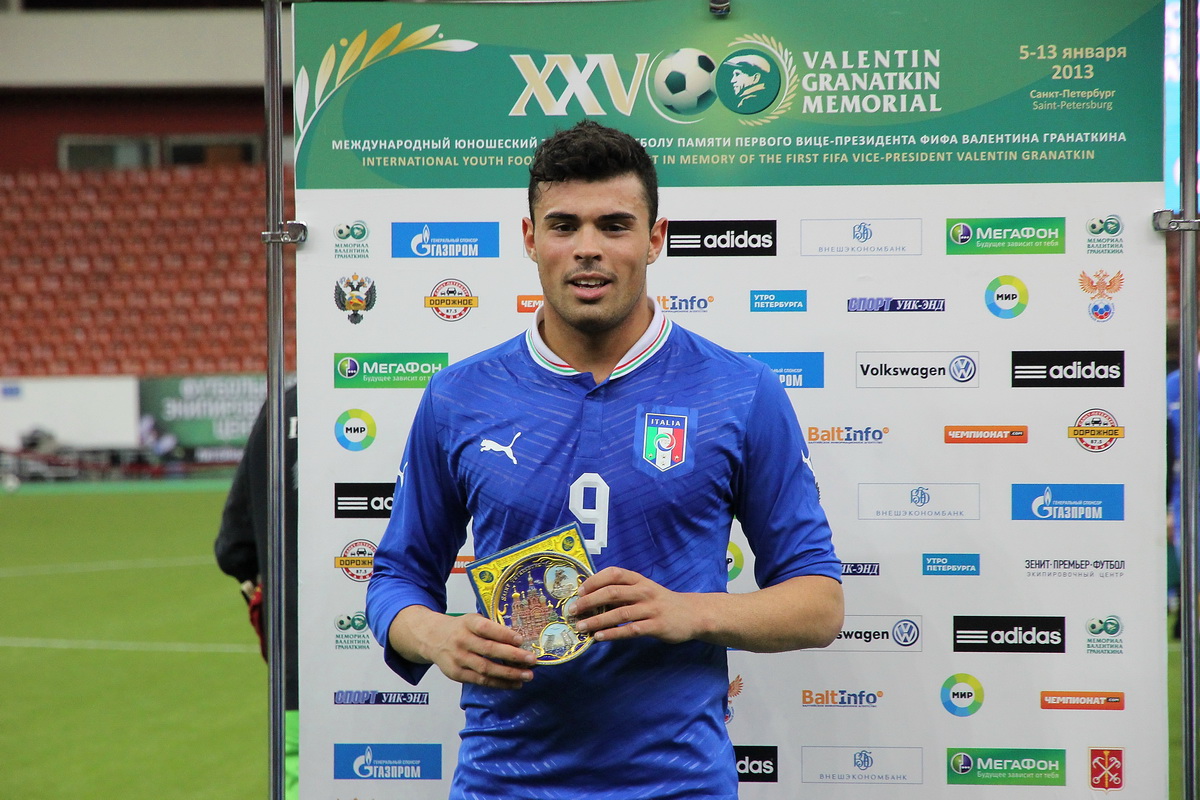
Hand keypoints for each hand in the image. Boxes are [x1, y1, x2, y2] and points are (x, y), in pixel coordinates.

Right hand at [390, 607, 536, 689]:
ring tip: (527, 676)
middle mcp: (462, 641)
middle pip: (489, 650)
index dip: (504, 634)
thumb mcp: (473, 620)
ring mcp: (458, 659)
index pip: (487, 628)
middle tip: (532, 660)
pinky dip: (499, 683)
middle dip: (513, 656)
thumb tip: (521, 640)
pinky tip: (514, 683)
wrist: (432, 638)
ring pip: (486, 669)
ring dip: (509, 674)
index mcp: (468, 623)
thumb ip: (492, 628)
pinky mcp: (457, 674)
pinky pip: (481, 680)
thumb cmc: (461, 628)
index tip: (521, 640)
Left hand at [571, 567, 703, 644]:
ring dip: (597, 620)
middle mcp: (644, 591)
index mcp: (639, 580)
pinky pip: (631, 630)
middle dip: (589, 601)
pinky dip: (613, 633)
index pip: (613, 574)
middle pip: (612, 592)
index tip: (578, 591)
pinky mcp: (656, 626)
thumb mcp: (644, 590)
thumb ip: (623, 592)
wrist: (692, 614)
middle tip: (572, 611)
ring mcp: (651, 609)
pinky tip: (599, 637)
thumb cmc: (661, 602)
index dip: (594, 581)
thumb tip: (591, 598)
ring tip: (581, 627)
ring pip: (619, 613)